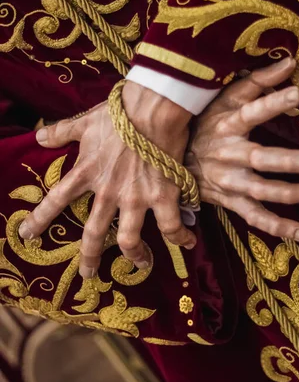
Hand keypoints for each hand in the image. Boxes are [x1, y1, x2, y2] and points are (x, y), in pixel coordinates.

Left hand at [18, 82, 194, 278]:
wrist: (153, 108)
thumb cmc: (119, 112)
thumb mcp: (84, 121)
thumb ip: (61, 131)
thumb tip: (38, 136)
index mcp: (87, 173)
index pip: (56, 200)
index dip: (39, 219)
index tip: (27, 235)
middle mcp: (108, 192)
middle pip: (94, 234)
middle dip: (90, 257)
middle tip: (89, 274)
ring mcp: (136, 198)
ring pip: (130, 239)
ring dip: (135, 256)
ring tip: (140, 264)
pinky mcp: (163, 196)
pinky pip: (171, 226)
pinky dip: (181, 238)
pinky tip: (188, 243)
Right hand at [185, 58, 298, 241]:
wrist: (169, 160)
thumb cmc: (204, 124)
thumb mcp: (223, 100)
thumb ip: (257, 82)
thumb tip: (291, 62)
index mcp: (227, 125)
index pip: (251, 112)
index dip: (272, 103)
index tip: (297, 95)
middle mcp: (229, 154)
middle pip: (261, 159)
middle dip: (290, 161)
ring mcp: (229, 181)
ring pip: (262, 190)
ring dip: (294, 193)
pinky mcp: (229, 200)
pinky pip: (254, 216)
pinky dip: (277, 226)